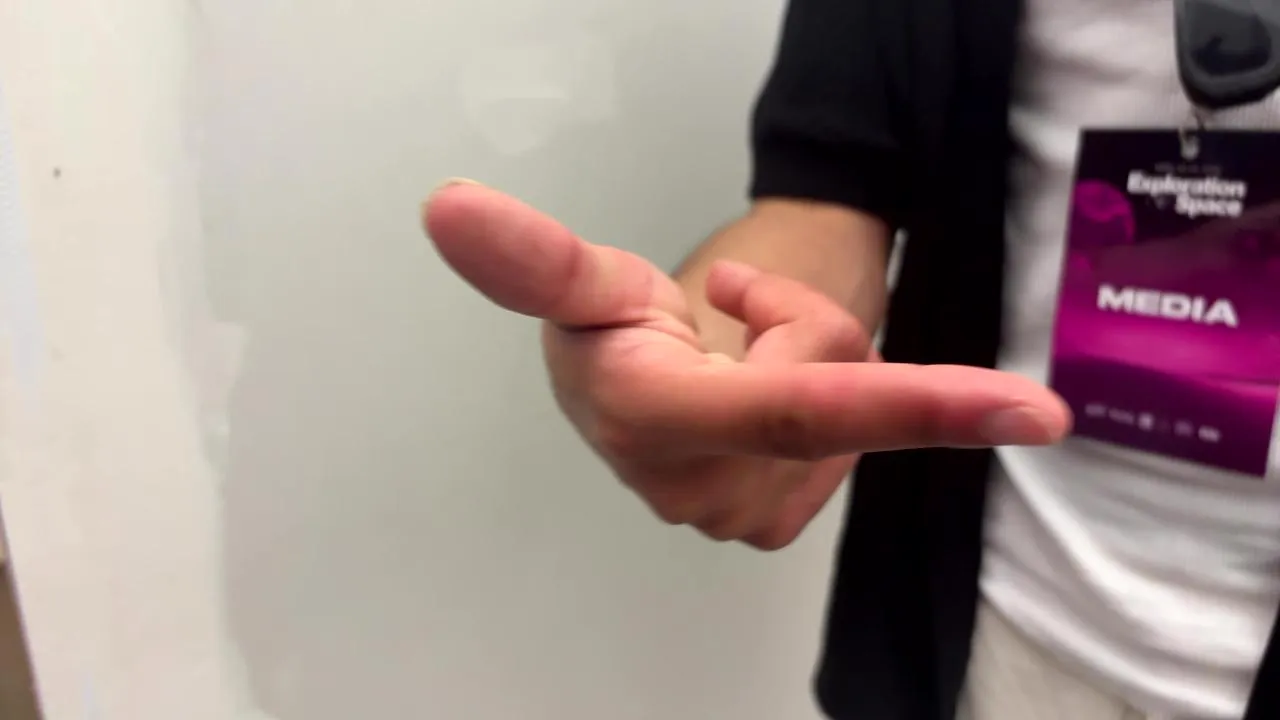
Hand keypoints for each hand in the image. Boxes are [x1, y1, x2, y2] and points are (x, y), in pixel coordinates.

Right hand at [423, 181, 1070, 548]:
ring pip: (846, 410)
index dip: (916, 405)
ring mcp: (738, 516)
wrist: (617, 377)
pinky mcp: (767, 525)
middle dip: (798, 324)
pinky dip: (813, 404)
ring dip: (805, 363)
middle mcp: (700, 490)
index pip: (798, 411)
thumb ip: (531, 254)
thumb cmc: (608, 326)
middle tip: (729, 311)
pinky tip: (754, 395)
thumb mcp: (585, 280)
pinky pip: (842, 443)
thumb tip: (446, 207)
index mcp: (654, 420)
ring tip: (735, 356)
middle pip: (834, 381)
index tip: (1034, 412)